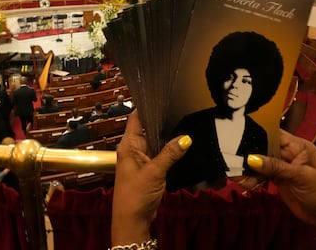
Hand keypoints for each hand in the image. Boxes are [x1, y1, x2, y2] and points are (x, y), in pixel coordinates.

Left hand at [111, 110, 190, 245]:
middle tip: (180, 105)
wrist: (133, 221)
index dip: (146, 105)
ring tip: (184, 118)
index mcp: (128, 145)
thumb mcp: (155, 172)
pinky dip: (170, 148)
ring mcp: (143, 159)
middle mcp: (134, 149)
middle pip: (147, 128)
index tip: (160, 94)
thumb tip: (187, 138)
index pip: (136, 118)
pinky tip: (182, 141)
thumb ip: (170, 154)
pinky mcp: (151, 169)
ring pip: (156, 140)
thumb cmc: (136, 195)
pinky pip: (160, 153)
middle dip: (161, 118)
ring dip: (167, 134)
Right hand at [240, 129, 315, 243]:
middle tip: (233, 159)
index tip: (238, 135)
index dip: (258, 133)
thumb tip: (251, 158)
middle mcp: (289, 153)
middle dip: (250, 153)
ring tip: (240, 177)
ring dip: (249, 169)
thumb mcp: (300, 177)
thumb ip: (276, 166)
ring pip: (260, 161)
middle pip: (264, 147)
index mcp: (298, 146)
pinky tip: (247, 184)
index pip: (275, 134)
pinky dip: (253, 178)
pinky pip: (261, 174)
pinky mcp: (277, 179)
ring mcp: (282, 166)